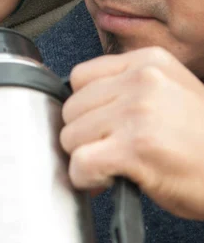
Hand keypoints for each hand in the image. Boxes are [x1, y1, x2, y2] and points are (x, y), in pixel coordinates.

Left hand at [60, 46, 203, 218]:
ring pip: (71, 134)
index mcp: (148, 61)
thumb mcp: (172, 90)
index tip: (95, 124)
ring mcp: (137, 112)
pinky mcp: (134, 148)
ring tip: (108, 166)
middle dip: (82, 134)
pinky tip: (105, 181)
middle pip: (73, 106)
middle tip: (102, 150)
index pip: (81, 76)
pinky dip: (85, 178)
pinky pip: (81, 162)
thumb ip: (130, 86)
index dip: (83, 105)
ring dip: (83, 156)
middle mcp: (141, 80)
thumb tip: (86, 106)